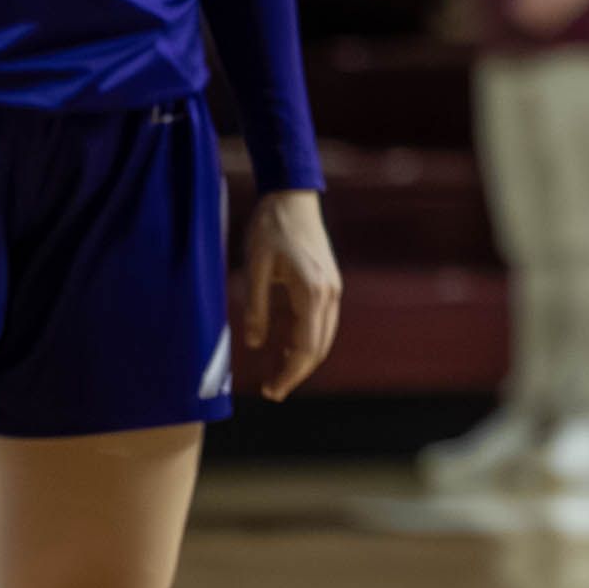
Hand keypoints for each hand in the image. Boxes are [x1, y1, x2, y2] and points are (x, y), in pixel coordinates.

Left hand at [236, 190, 342, 398]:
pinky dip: (309, 341)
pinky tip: (288, 347)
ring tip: (277, 374)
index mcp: (312, 292)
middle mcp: (329, 294)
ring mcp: (333, 289)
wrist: (292, 196)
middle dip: (297, 373)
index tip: (271, 391)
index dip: (290, 374)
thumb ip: (256, 307)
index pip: (306, 347)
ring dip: (304, 359)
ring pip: (324, 337)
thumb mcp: (255, 267)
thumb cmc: (270, 227)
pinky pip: (323, 322)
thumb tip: (255, 344)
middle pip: (319, 347)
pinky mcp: (329, 284)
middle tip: (272, 391)